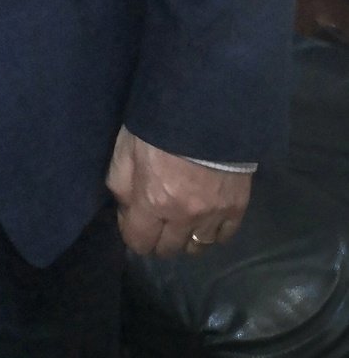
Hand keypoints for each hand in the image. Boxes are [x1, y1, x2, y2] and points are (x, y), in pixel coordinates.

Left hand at [105, 125, 250, 258]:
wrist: (207, 107)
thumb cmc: (158, 124)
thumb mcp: (125, 148)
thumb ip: (120, 183)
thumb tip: (125, 209)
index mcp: (152, 201)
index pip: (139, 242)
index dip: (133, 234)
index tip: (133, 219)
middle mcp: (184, 216)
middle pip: (169, 249)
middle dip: (158, 239)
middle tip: (157, 220)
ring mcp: (213, 214)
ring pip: (198, 247)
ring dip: (187, 238)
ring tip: (182, 221)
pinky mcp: (237, 207)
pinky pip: (224, 236)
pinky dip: (213, 232)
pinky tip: (206, 218)